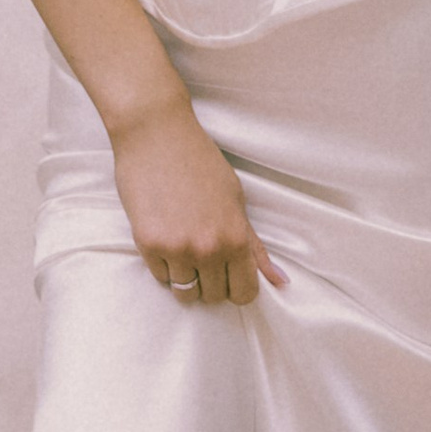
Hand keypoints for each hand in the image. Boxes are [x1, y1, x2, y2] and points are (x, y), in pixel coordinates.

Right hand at [110, 86, 284, 306]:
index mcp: (236, 236)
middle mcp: (209, 247)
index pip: (244, 293)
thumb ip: (254, 246)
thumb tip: (281, 282)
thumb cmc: (200, 162)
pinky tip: (165, 232)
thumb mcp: (235, 200)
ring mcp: (177, 248)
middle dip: (210, 279)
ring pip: (185, 293)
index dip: (237, 286)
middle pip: (214, 296)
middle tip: (203, 247)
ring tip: (184, 242)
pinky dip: (164, 264)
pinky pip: (160, 278)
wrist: (157, 134)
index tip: (229, 273)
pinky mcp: (148, 245)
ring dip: (186, 276)